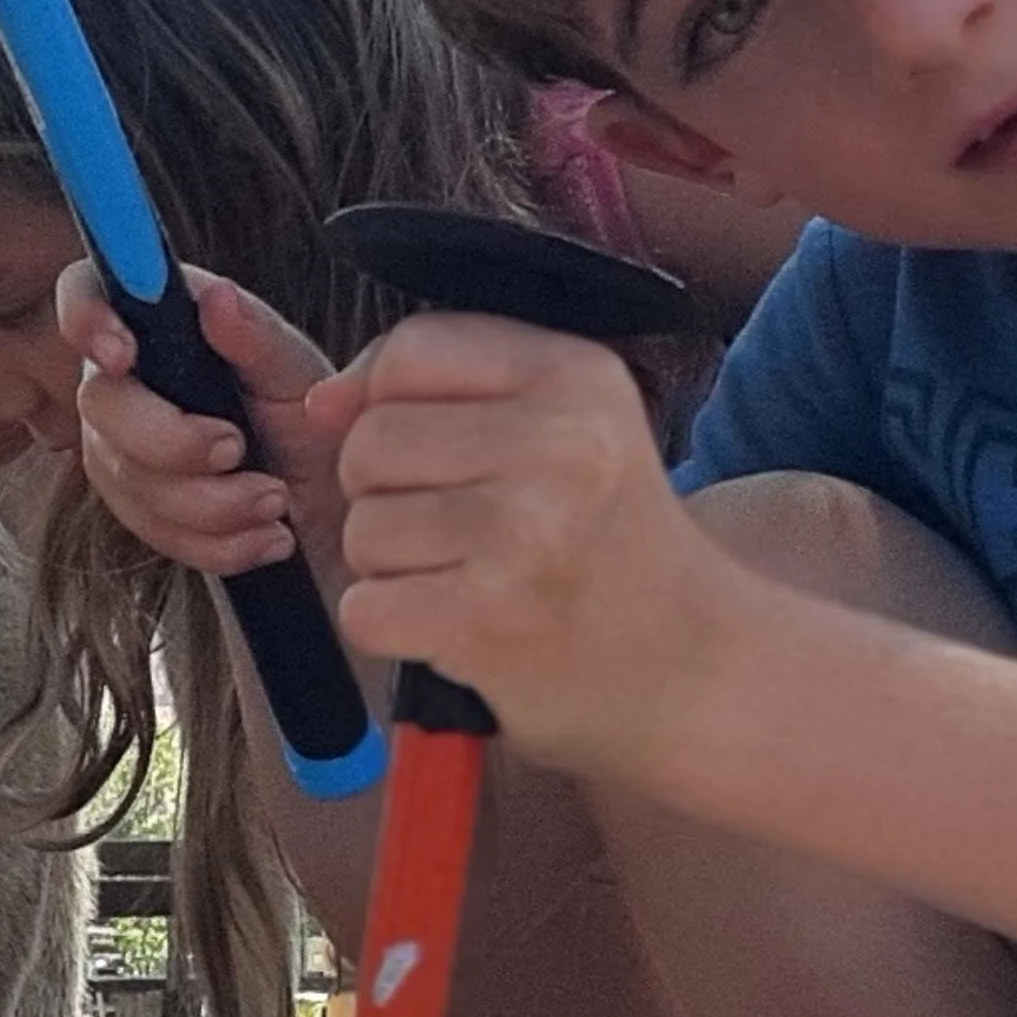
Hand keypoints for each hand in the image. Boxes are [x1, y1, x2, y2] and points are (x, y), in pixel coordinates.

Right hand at [60, 258, 339, 579]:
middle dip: (170, 440)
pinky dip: (216, 542)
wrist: (327, 504)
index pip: (87, 292)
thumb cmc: (307, 421)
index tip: (122, 356)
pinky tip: (264, 536)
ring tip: (276, 500)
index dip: (86, 318)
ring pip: (128, 478)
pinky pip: (153, 531)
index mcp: (159, 319)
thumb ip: (256, 336)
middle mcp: (125, 378)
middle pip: (100, 402)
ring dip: (209, 502)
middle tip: (236, 448)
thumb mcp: (297, 371)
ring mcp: (119, 444)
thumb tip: (217, 299)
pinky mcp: (134, 505)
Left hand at [316, 312, 723, 766]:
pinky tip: (455, 625)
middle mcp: (559, 444)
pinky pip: (366, 607)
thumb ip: (443, 388)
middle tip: (457, 530)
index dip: (386, 401)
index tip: (429, 450)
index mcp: (577, 376)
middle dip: (387, 493)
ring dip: (391, 565)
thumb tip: (322, 403)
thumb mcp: (567, 426)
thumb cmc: (608, 543)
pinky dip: (392, 627)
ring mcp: (524, 533)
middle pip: (371, 441)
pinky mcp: (488, 619)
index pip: (411, 350)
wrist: (694, 665)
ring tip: (465, 577)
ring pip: (363, 527)